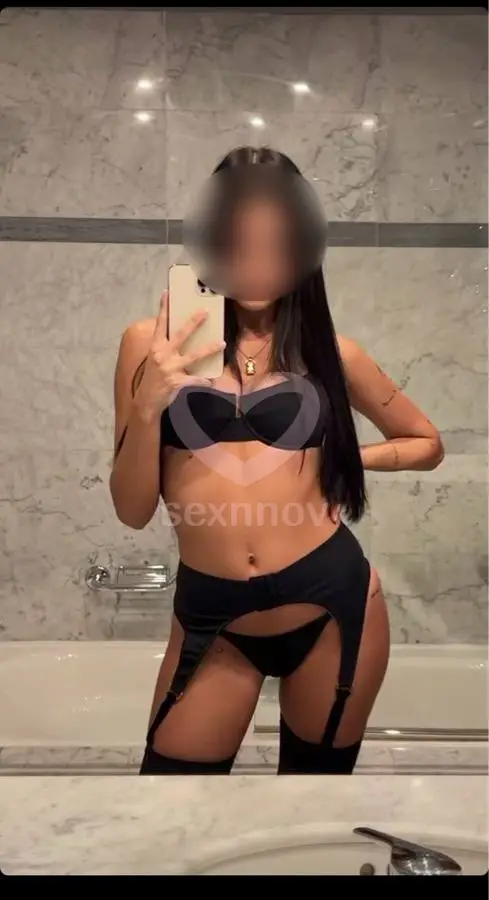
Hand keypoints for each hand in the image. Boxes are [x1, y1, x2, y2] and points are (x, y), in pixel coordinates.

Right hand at [134, 291, 224, 419]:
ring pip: (194, 356)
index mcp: (155, 347)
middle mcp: (162, 355)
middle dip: (194, 322)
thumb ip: (165, 347)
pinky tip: (213, 381)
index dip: (163, 308)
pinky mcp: (177, 382)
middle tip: (205, 311)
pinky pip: (196, 380)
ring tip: (222, 343)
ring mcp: (170, 368)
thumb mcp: (154, 359)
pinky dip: (205, 381)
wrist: (146, 401)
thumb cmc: (153, 378)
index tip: (167, 293)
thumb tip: (179, 335)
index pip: (160, 324)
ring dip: (209, 349)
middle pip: (181, 335)